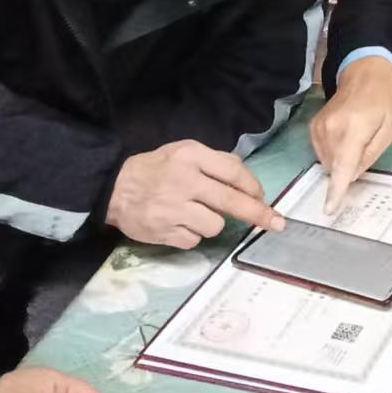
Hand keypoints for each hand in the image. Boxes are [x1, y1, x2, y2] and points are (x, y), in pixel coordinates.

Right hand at [105, 141, 284, 248]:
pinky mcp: (165, 232)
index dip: (254, 187)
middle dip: (259, 214)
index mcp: (191, 157)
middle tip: (277, 224)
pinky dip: (192, 234)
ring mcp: (174, 209)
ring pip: (215, 225)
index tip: (264, 198)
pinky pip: (195, 240)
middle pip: (232, 201)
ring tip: (194, 213)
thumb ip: (215, 163)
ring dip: (213, 223)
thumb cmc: (156, 168)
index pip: (233, 172)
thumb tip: (247, 183)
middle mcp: (184, 182)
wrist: (114, 189)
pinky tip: (179, 223)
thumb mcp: (184, 152)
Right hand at [310, 56, 391, 214]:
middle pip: (335, 168)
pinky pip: (322, 153)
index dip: (336, 190)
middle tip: (364, 148)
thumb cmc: (382, 102)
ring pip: (327, 163)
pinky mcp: (312, 127)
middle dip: (349, 169)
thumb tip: (351, 176)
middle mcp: (331, 129)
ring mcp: (318, 128)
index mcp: (354, 129)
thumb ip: (370, 156)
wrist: (363, 75)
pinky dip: (333, 153)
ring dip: (341, 161)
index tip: (328, 209)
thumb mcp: (388, 130)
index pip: (343, 166)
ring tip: (355, 138)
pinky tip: (344, 137)